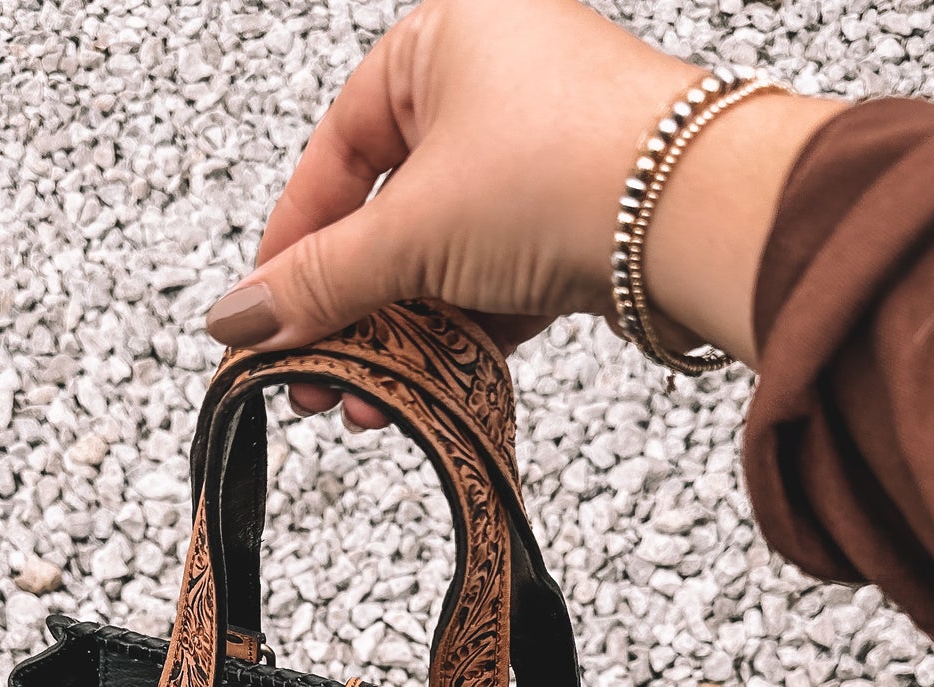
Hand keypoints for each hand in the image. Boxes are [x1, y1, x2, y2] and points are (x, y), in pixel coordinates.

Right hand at [205, 0, 845, 424]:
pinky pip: (497, 280)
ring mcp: (545, 154)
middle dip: (347, 309)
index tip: (265, 312)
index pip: (339, 148)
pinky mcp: (583, 220)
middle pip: (389, 212)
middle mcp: (496, 82)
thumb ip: (319, 284)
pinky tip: (426, 388)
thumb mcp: (412, 233)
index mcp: (444, 38)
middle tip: (314, 377)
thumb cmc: (562, 171)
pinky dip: (459, 335)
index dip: (295, 239)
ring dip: (400, 336)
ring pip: (445, 255)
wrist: (699, 217)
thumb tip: (235, 322)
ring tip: (369, 401)